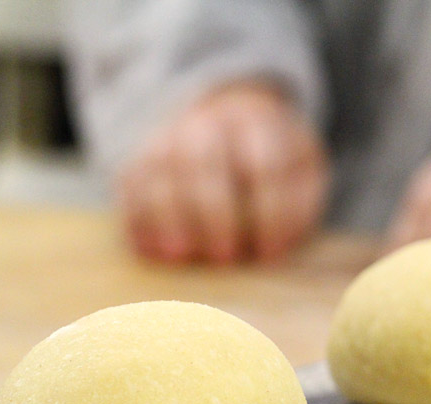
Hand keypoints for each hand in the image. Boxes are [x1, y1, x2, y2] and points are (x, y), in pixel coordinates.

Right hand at [115, 82, 329, 262]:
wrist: (225, 121)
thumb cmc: (270, 161)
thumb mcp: (302, 172)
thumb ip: (297, 206)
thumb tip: (273, 248)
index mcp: (256, 122)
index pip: (264, 165)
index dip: (268, 213)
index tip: (269, 253)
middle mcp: (206, 123)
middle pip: (202, 159)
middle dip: (213, 211)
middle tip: (223, 256)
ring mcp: (166, 138)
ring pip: (158, 169)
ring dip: (167, 216)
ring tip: (179, 255)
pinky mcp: (138, 161)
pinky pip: (129, 186)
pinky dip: (137, 219)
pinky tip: (152, 251)